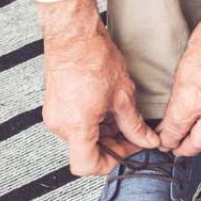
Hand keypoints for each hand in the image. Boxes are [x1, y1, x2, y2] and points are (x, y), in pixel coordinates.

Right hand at [38, 0, 159, 174]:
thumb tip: (146, 141)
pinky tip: (109, 108)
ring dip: (105, 134)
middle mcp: (60, 125)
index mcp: (76, 126)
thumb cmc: (94, 57)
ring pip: (83, 138)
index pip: (87, 166)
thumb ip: (134, 125)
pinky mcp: (55, 106)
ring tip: (123, 116)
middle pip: (87, 152)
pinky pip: (76, 125)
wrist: (73, 34)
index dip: (112, 163)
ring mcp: (55, 115)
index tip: (129, 151)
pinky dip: (94, 123)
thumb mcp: (122, 96)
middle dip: (114, 146)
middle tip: (135, 134)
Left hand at [159, 0, 200, 155]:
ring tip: (193, 142)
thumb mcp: (184, 67)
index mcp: (195, 96)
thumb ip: (180, 96)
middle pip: (197, 144)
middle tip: (174, 148)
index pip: (175, 131)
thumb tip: (176, 113)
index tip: (161, 139)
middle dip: (183, 149)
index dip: (165, 139)